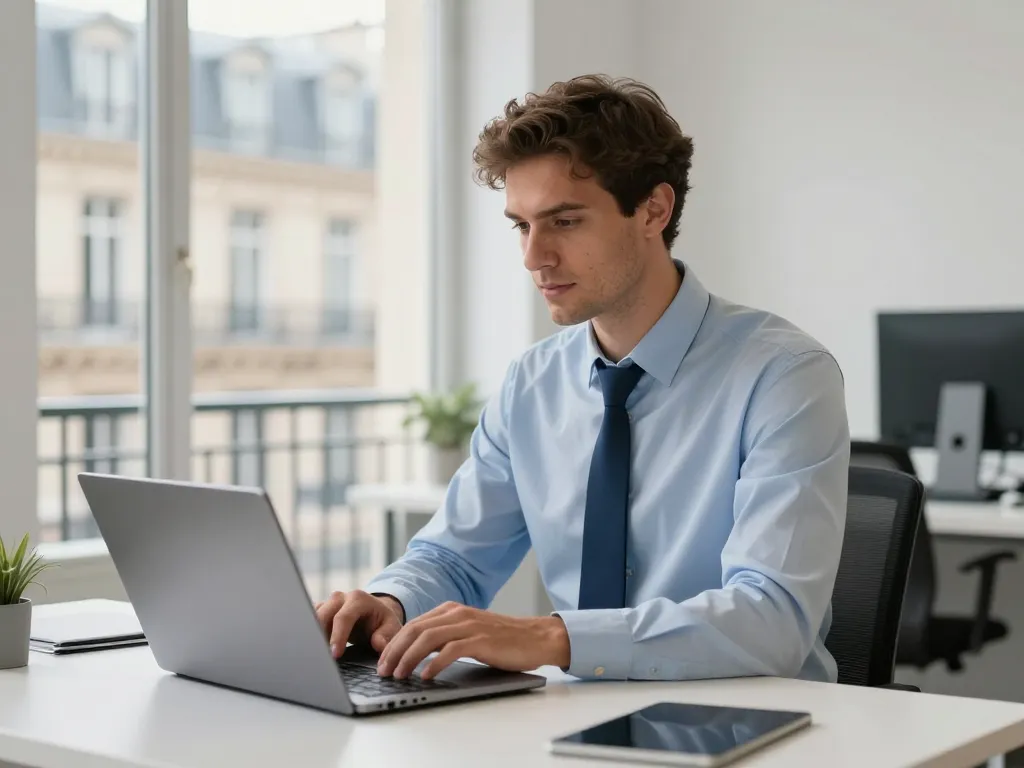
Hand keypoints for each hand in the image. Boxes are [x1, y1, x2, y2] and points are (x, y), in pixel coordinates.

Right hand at [314, 590, 404, 658]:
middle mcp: (340, 597)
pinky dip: (308, 634)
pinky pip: (308, 620)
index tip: (335, 655)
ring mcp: (328, 603)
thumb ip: (386, 635)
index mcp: (358, 599)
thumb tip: (378, 644)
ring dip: (312, 636)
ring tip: (315, 655)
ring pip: (312, 617)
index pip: (343, 617)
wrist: (374, 613)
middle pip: (322, 615)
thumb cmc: (382, 622)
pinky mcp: (320, 610)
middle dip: (320, 636)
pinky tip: (311, 648)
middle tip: (320, 658)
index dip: (338, 637)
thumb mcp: (390, 627)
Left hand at [376, 602, 569, 680]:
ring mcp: (469, 625)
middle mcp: (457, 613)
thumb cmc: (502, 639)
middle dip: (394, 651)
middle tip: (383, 671)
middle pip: (415, 630)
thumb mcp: (468, 632)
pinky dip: (434, 663)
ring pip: (428, 638)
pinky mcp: (481, 640)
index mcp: (452, 609)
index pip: (413, 624)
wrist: (536, 637)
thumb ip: (445, 636)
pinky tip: (426, 676)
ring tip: (398, 675)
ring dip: (408, 658)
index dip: (394, 643)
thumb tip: (416, 654)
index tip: (382, 661)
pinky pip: (451, 650)